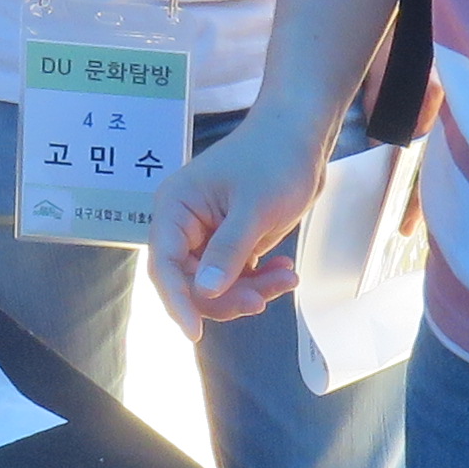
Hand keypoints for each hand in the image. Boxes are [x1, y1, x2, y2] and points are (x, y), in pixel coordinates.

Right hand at [151, 111, 324, 331]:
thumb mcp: (254, 209)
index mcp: (176, 208)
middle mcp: (184, 223)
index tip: (195, 332)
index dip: (178, 300)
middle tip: (263, 300)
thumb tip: (205, 292)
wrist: (302, 135)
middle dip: (226, 296)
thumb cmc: (275, 159)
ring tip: (287, 278)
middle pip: (190, 281)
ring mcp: (206, 234)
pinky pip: (236, 275)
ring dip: (251, 289)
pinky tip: (286, 271)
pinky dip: (260, 280)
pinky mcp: (228, 240)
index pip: (165, 264)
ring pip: (217, 284)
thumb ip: (228, 251)